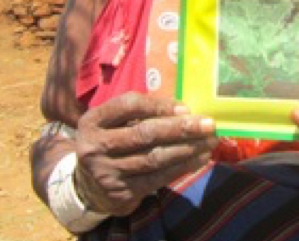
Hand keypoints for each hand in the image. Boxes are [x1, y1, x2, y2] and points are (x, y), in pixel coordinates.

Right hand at [74, 92, 217, 215]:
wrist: (89, 187)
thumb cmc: (111, 143)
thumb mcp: (112, 123)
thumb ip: (140, 113)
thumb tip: (184, 110)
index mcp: (92, 121)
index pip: (128, 105)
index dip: (159, 105)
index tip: (185, 107)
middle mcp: (95, 147)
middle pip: (144, 133)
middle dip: (181, 128)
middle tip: (208, 124)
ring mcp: (107, 172)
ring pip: (154, 158)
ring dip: (187, 149)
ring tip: (209, 142)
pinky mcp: (121, 193)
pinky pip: (158, 178)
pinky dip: (182, 167)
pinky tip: (199, 159)